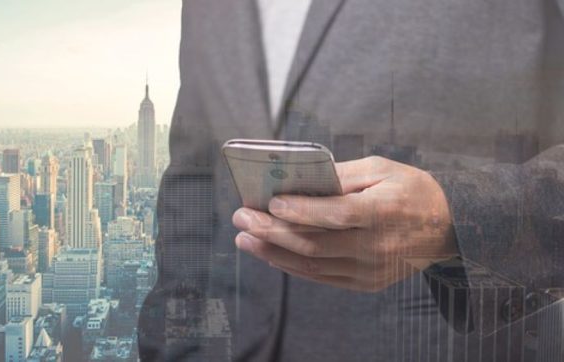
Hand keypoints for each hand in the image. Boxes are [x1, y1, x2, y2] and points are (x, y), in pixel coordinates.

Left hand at [232, 156, 457, 291]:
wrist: (448, 228)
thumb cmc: (410, 189)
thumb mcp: (382, 169)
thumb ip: (341, 174)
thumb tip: (298, 179)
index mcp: (384, 212)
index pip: (337, 214)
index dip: (301, 211)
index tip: (270, 203)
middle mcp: (377, 246)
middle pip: (315, 244)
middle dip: (271, 231)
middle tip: (241, 218)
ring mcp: (371, 270)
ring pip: (312, 265)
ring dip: (273, 252)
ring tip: (244, 239)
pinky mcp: (366, 283)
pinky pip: (321, 277)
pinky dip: (292, 265)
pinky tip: (270, 253)